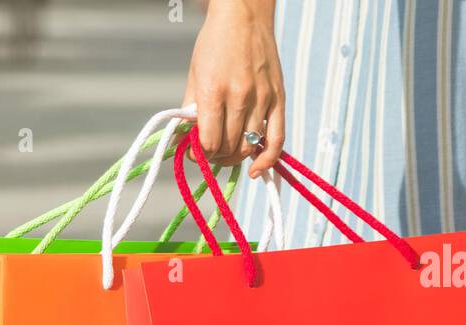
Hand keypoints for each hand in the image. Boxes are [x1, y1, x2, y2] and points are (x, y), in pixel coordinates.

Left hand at [182, 0, 285, 176]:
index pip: (207, 143)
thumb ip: (191, 110)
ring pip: (248, 146)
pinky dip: (267, 159)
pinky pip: (277, 138)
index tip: (195, 152)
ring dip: (234, 157)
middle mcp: (239, 97)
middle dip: (215, 157)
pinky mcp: (278, 97)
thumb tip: (186, 140)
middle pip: (227, 148)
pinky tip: (256, 169)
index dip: (199, 155)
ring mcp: (261, 98)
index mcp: (213, 92)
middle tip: (209, 152)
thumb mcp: (194, 75)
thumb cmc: (214, 44)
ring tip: (225, 152)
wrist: (244, 16)